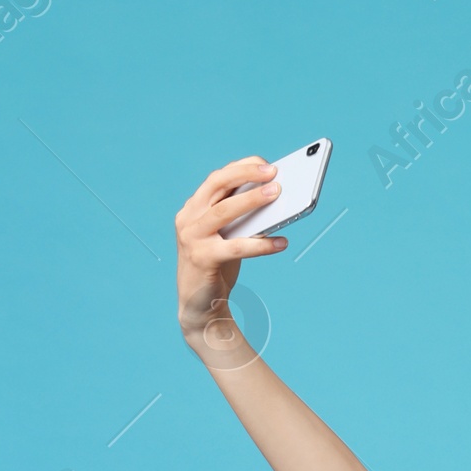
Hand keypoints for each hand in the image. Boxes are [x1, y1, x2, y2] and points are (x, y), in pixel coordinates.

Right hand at [175, 159, 287, 356]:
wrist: (200, 307)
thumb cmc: (218, 267)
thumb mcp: (227, 236)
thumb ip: (240, 218)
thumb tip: (273, 198)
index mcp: (193, 208)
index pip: (217, 178)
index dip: (242, 168)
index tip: (265, 164)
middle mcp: (188, 218)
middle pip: (217, 185)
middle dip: (246, 175)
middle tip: (273, 172)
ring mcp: (192, 238)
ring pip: (224, 211)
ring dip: (252, 200)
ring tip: (277, 194)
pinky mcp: (202, 259)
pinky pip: (236, 247)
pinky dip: (261, 244)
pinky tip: (281, 243)